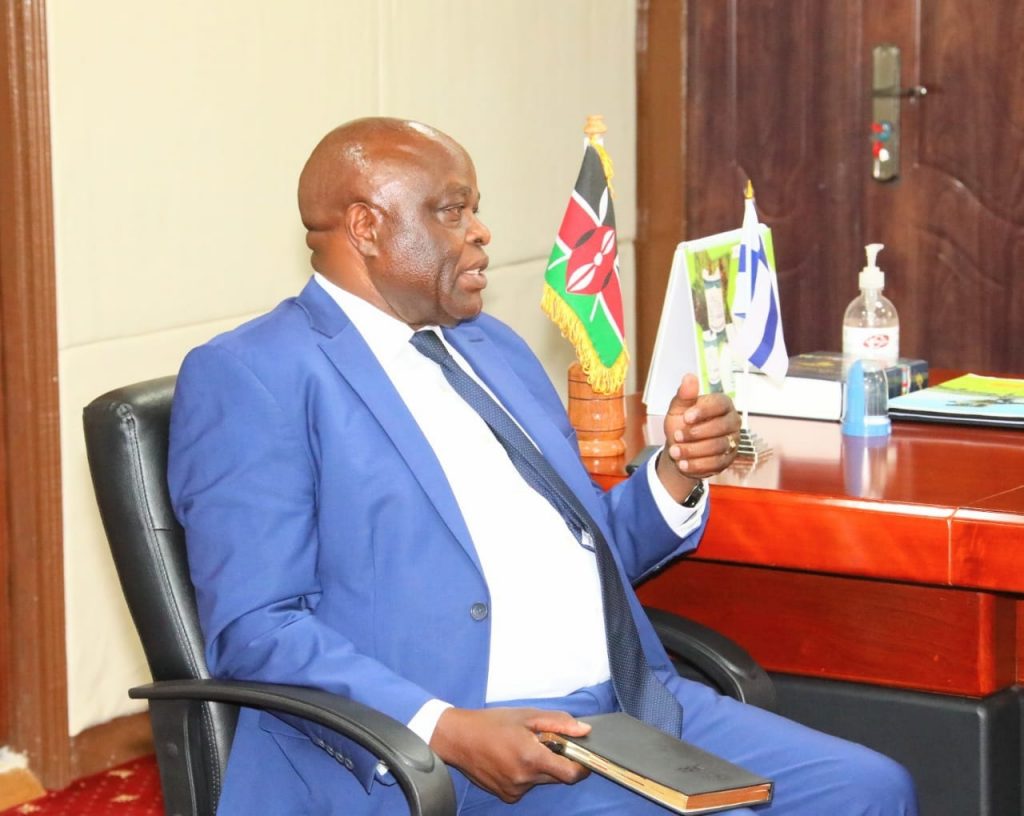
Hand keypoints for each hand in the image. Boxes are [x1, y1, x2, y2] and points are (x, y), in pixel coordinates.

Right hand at [429, 707, 590, 802]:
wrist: (458, 739)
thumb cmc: (491, 723)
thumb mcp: (527, 715)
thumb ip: (559, 723)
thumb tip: (584, 731)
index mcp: (532, 758)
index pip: (571, 774)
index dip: (582, 765)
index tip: (582, 756)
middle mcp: (524, 779)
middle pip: (557, 777)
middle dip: (557, 761)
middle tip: (544, 742)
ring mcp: (515, 791)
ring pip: (541, 780)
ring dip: (540, 767)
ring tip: (521, 748)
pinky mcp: (507, 796)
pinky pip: (527, 786)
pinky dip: (525, 774)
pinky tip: (511, 759)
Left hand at [657, 373, 740, 501]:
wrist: (680, 449)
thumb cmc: (682, 424)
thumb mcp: (678, 409)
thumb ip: (684, 395)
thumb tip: (689, 377)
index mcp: (722, 404)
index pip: (720, 404)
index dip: (704, 411)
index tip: (686, 417)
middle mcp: (732, 422)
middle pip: (721, 428)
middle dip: (696, 434)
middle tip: (676, 437)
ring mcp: (732, 441)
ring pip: (718, 447)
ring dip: (693, 451)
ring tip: (675, 452)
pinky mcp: (728, 459)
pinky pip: (716, 464)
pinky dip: (697, 465)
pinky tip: (683, 464)